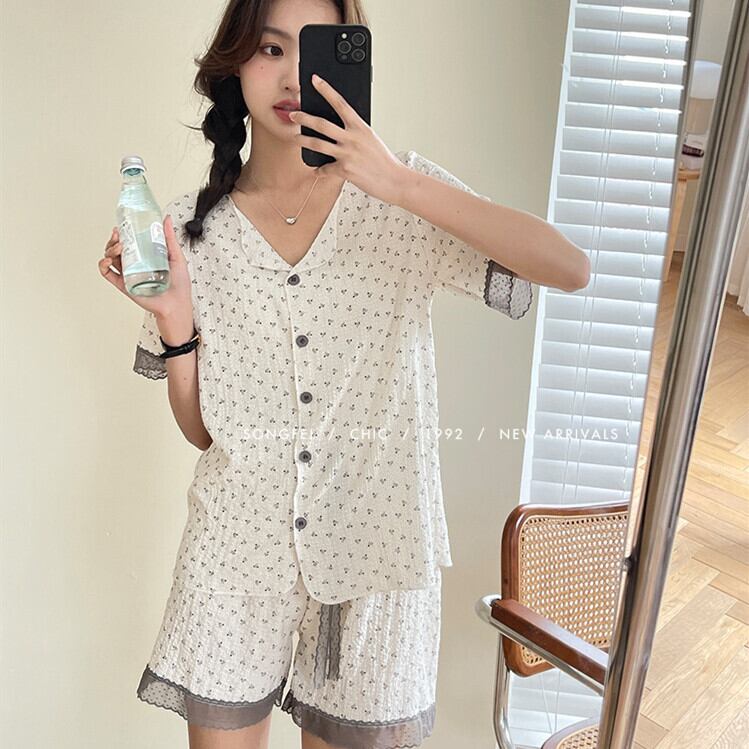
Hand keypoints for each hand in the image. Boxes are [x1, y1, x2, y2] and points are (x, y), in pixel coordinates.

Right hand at [98, 215, 193, 325]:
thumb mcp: (176, 256)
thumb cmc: (179, 284)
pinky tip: (108, 260)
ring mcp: (129, 273)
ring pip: (110, 257)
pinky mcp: (124, 284)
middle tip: (119, 235)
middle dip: (115, 238)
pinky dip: (103, 265)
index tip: (124, 224)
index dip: (125, 232)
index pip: (131, 240)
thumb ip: (170, 238)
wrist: (177, 304)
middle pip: (117, 247)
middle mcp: (136, 263)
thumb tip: (166, 219)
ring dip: (110, 249)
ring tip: (119, 247)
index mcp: (147, 255)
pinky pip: (107, 273)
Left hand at [288, 74, 407, 204]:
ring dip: (303, 141)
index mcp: (360, 127)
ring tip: (295, 138)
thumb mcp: (371, 139)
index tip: (314, 80)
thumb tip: (341, 130)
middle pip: (322, 124)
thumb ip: (355, 133)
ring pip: (318, 145)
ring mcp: (347, 154)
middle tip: (293, 114)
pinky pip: (325, 169)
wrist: (394, 180)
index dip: (326, 90)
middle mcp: (352, 138)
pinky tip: (317, 170)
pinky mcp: (345, 170)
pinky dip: (319, 170)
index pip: (340, 103)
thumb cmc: (384, 160)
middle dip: (304, 118)